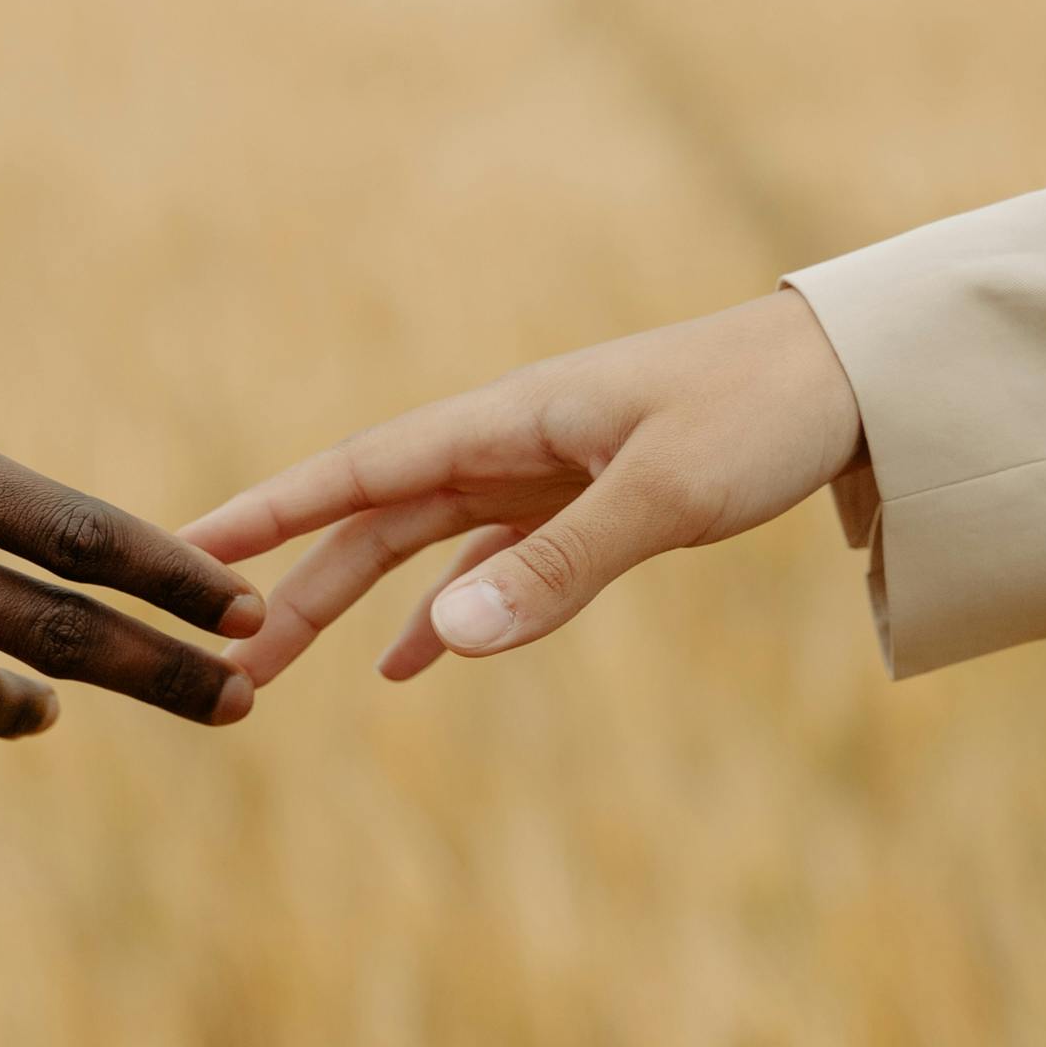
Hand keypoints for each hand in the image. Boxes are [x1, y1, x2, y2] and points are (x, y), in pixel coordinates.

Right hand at [189, 290, 862, 685]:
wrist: (858, 377)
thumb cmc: (763, 414)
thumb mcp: (664, 496)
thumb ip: (556, 569)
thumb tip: (446, 641)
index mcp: (508, 419)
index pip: (358, 471)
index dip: (270, 511)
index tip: (187, 547)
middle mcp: (509, 441)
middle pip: (371, 520)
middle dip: (290, 585)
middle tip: (221, 658)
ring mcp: (545, 471)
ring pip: (419, 544)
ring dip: (350, 604)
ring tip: (278, 669)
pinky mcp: (589, 500)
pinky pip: (488, 560)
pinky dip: (443, 609)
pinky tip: (411, 661)